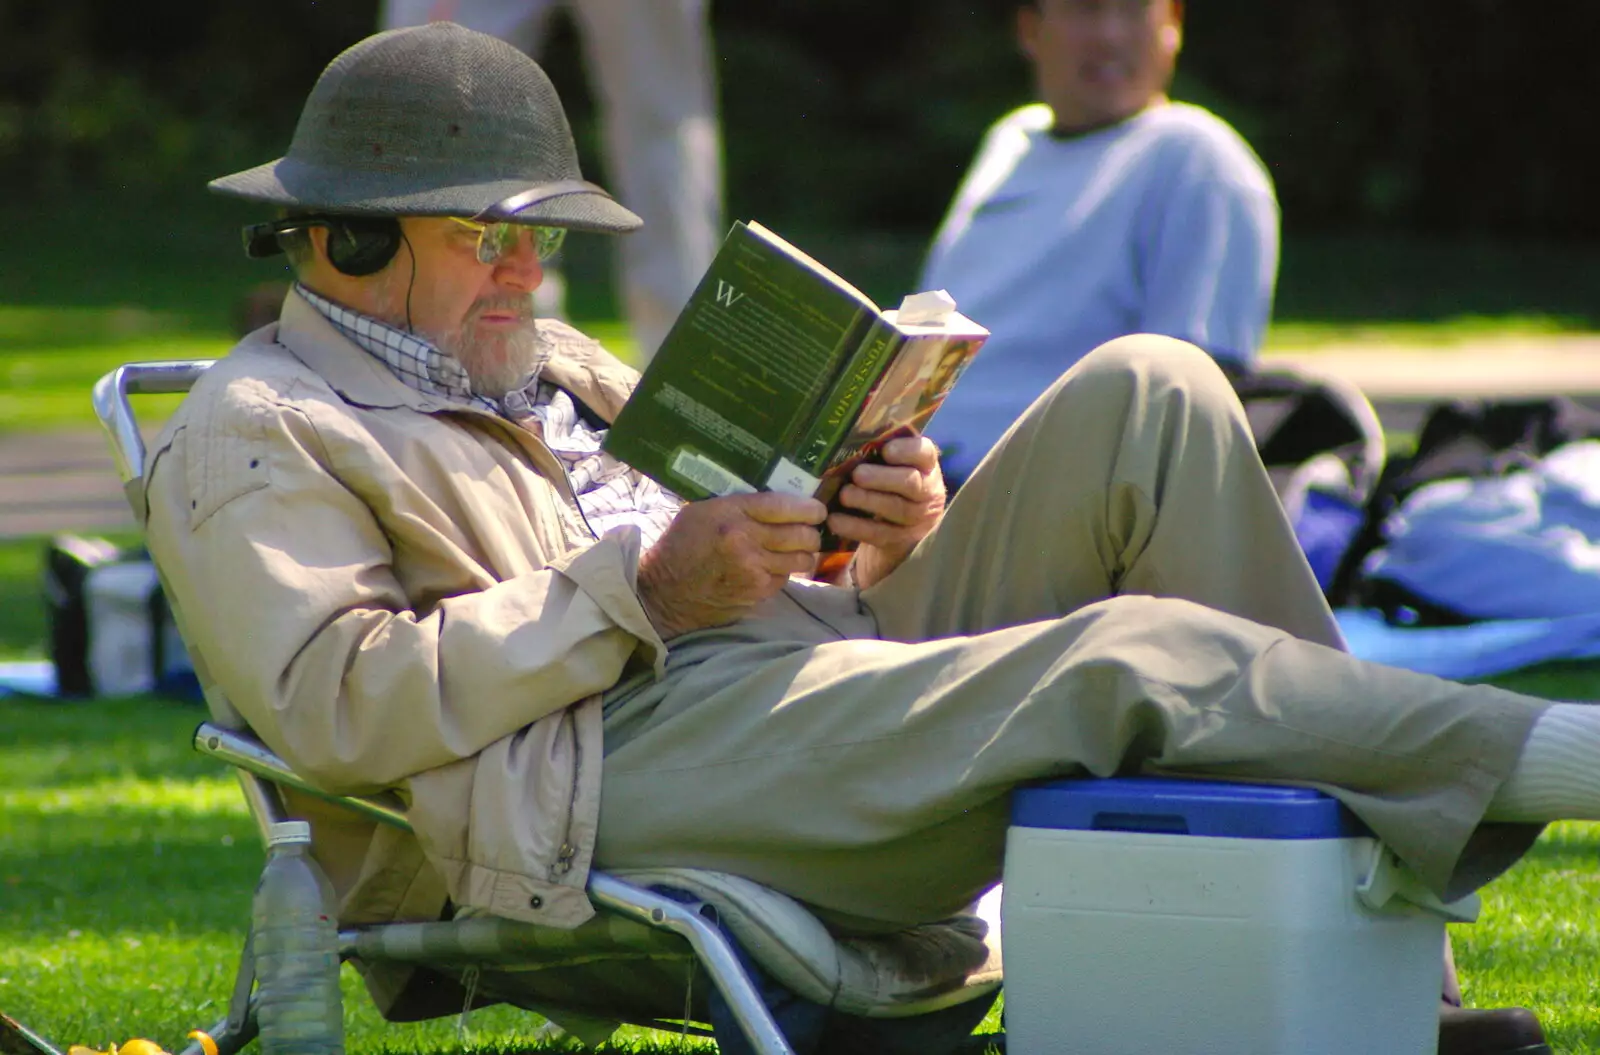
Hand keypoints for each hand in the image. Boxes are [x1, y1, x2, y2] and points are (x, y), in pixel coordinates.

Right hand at [638, 492, 826, 638]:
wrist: (665, 592)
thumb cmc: (682, 545)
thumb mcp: (703, 511)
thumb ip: (739, 504)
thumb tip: (779, 500)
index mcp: (731, 513)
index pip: (784, 506)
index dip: (809, 508)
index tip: (817, 510)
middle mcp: (745, 540)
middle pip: (801, 534)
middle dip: (812, 532)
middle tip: (810, 530)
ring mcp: (753, 569)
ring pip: (801, 559)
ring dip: (803, 554)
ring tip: (796, 549)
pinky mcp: (756, 592)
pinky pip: (786, 577)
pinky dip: (785, 571)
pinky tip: (772, 567)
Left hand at [827, 433, 945, 588]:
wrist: (898, 528)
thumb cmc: (888, 484)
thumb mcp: (889, 467)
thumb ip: (876, 453)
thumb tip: (846, 439)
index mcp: (925, 466)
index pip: (924, 452)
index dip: (907, 451)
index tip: (886, 450)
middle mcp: (927, 491)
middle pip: (911, 483)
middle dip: (882, 478)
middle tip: (857, 475)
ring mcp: (918, 519)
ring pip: (897, 509)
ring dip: (868, 501)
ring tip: (845, 495)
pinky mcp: (902, 541)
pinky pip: (880, 534)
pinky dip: (856, 527)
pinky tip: (835, 521)